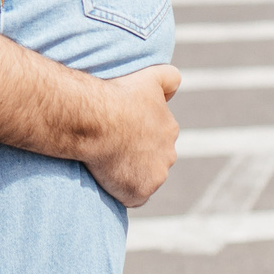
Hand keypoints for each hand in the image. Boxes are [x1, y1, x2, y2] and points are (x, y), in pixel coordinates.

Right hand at [84, 64, 179, 207]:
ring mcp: (156, 176)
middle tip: (111, 148)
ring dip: (130, 175)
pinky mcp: (139, 193)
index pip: (158, 138)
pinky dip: (122, 192)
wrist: (97, 120)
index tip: (120, 131)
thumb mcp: (150, 76)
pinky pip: (132, 197)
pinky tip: (106, 180)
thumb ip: (170, 78)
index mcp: (170, 129)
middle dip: (138, 157)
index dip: (139, 137)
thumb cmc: (119, 96)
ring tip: (106, 164)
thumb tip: (176, 87)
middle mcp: (169, 155)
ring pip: (144, 179)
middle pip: (153, 160)